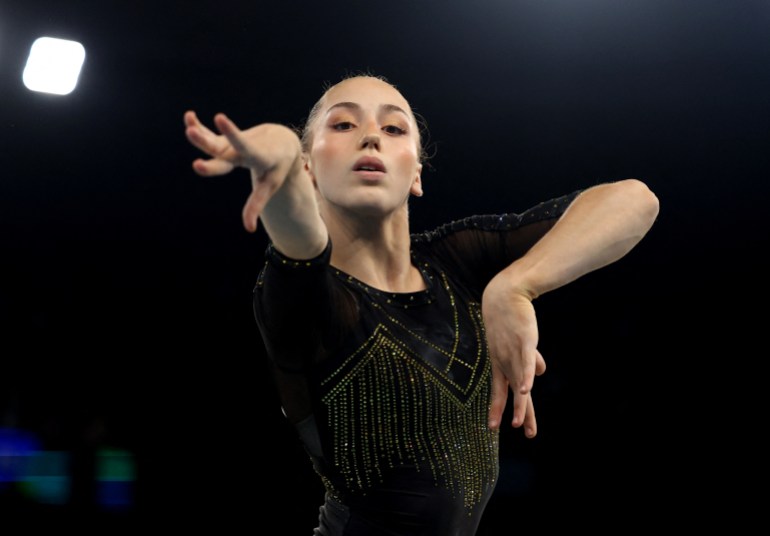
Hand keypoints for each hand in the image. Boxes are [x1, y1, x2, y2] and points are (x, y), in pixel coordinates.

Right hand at [184, 111, 301, 231]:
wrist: (282, 143)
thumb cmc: (277, 168)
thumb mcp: (269, 186)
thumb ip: (255, 205)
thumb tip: (249, 229)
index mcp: (257, 155)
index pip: (244, 148)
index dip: (233, 136)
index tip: (221, 123)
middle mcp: (243, 148)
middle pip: (221, 148)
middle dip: (205, 142)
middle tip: (191, 133)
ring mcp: (233, 143)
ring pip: (213, 139)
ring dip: (199, 130)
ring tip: (188, 118)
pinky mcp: (227, 141)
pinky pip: (211, 135)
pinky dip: (200, 126)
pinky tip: (189, 116)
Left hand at [482, 278, 544, 437]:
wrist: (505, 295)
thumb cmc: (511, 320)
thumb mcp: (518, 344)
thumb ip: (530, 360)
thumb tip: (541, 373)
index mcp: (501, 363)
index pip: (501, 391)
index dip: (498, 409)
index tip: (494, 428)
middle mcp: (505, 361)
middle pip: (513, 393)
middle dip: (516, 414)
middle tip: (520, 434)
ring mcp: (513, 352)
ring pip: (519, 382)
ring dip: (521, 404)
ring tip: (520, 423)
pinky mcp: (524, 341)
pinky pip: (525, 362)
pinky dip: (526, 376)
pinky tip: (526, 389)